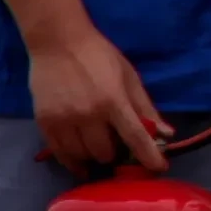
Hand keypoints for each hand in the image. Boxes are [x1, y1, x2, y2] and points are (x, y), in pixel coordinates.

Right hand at [27, 23, 170, 177]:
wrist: (58, 42)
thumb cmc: (99, 56)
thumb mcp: (129, 76)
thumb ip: (145, 107)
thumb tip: (166, 134)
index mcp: (113, 101)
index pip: (135, 137)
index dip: (149, 156)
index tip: (159, 168)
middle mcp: (88, 114)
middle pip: (105, 152)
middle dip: (116, 154)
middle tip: (118, 147)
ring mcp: (63, 120)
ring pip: (81, 156)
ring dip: (93, 157)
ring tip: (99, 149)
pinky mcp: (44, 122)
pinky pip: (59, 153)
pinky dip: (71, 160)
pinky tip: (79, 161)